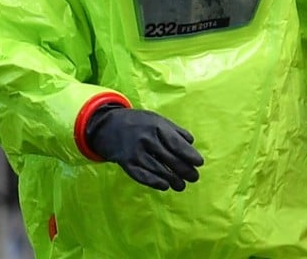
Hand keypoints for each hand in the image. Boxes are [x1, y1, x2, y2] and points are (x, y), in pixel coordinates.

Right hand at [85, 106, 202, 191]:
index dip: (190, 156)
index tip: (199, 163)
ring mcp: (135, 152)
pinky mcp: (127, 163)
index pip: (177, 144)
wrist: (107, 126)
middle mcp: (146, 139)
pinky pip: (144, 176)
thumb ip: (174, 130)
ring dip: (173, 180)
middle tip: (194, 177)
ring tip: (181, 185)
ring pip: (159, 171)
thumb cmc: (138, 123)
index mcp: (156, 126)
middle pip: (171, 160)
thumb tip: (191, 143)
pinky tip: (165, 185)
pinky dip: (156, 183)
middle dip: (186, 171)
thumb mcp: (156, 119)